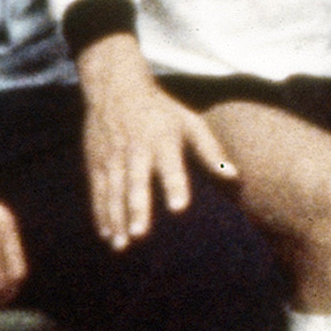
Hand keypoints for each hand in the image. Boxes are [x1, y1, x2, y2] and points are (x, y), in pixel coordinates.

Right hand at [80, 40, 238, 247]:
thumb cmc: (161, 110)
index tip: (179, 207)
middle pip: (136, 182)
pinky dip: (100, 213)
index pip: (170, 165)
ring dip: (116, 218)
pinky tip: (107, 234)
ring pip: (113, 191)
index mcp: (162, 139)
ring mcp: (112, 156)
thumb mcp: (189, 122)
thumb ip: (211, 150)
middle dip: (137, 208)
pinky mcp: (96, 162)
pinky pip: (98, 191)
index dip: (174, 185)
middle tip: (140, 234)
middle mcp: (136, 149)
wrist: (115, 87)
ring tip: (121, 244)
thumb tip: (234, 176)